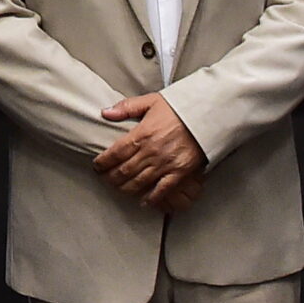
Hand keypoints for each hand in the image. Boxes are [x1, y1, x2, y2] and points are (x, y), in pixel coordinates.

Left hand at [95, 92, 207, 206]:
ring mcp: (165, 164)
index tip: (97, 166)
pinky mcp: (179, 172)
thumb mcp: (151, 101)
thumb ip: (126, 107)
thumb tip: (105, 113)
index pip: (115, 153)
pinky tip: (144, 201)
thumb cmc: (179, 108)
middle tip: (105, 179)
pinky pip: (162, 190)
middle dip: (111, 178)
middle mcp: (151, 152)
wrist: (207, 115)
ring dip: (126, 188)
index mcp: (141, 134)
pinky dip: (151, 198)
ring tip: (119, 189)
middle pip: (124, 171)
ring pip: (139, 182)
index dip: (102, 163)